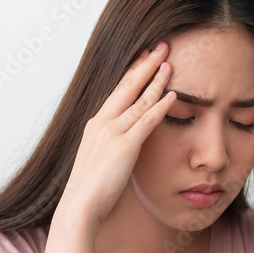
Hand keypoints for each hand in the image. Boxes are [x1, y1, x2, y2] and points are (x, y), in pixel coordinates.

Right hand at [61, 43, 176, 225]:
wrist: (79, 205)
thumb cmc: (89, 191)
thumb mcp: (98, 162)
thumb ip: (110, 148)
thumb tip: (121, 148)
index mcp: (95, 125)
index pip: (117, 92)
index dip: (132, 73)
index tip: (144, 57)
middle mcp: (102, 123)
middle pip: (127, 86)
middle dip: (145, 64)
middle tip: (160, 46)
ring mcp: (112, 133)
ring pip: (139, 99)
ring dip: (156, 79)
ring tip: (170, 62)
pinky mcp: (124, 146)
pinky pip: (147, 121)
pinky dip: (161, 106)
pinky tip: (174, 94)